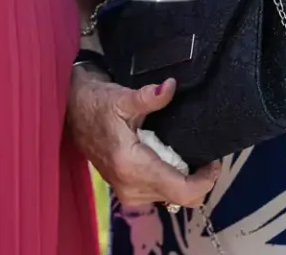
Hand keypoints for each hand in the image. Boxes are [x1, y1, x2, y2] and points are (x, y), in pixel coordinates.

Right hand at [67, 65, 218, 208]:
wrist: (71, 113)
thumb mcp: (122, 97)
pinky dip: (172, 179)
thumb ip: (148, 96)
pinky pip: (162, 193)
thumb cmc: (96, 104)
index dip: (205, 181)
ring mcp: (129, 193)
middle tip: (204, 154)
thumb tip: (170, 86)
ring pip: (173, 198)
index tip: (214, 162)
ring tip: (187, 152)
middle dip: (198, 179)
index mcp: (132, 166)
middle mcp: (131, 187)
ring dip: (185, 179)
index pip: (181, 191)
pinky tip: (169, 157)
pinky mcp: (128, 192)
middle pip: (182, 198)